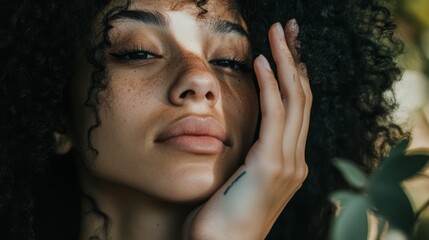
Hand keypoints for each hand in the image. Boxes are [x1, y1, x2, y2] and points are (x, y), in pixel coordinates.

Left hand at [183, 19, 311, 239]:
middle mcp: (295, 159)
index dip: (294, 75)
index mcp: (289, 161)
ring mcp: (287, 163)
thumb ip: (253, 154)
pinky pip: (275, 116)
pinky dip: (270, 85)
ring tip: (277, 33)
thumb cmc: (225, 215)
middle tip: (288, 29)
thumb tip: (248, 134)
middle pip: (303, 98)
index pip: (298, 109)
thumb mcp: (242, 178)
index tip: (286, 48)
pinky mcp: (270, 165)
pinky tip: (261, 62)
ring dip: (286, 62)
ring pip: (295, 101)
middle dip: (296, 59)